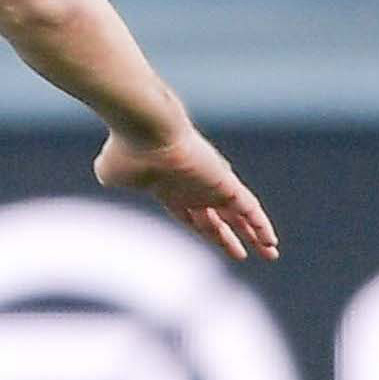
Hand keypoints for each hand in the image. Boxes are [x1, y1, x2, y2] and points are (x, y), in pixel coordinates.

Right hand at [95, 127, 279, 261]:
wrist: (144, 126)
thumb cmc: (125, 149)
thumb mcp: (111, 172)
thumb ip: (112, 178)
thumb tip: (106, 177)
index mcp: (169, 188)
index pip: (189, 213)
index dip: (200, 228)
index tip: (208, 237)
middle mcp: (194, 187)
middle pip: (217, 218)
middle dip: (228, 236)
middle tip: (241, 252)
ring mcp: (211, 184)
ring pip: (239, 215)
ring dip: (254, 234)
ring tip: (270, 252)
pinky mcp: (225, 182)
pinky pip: (249, 208)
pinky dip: (260, 225)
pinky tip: (271, 241)